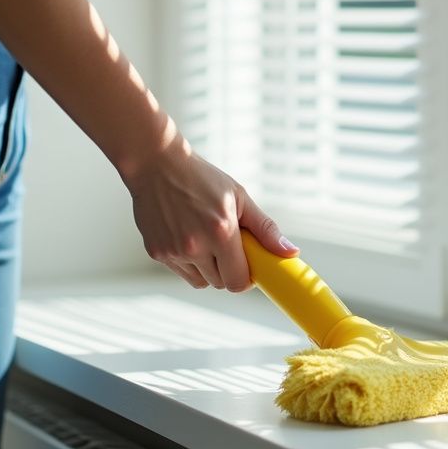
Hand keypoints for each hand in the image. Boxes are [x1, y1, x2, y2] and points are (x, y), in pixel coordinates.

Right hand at [126, 135, 298, 290]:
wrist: (156, 164)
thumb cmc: (201, 178)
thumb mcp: (239, 197)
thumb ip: (265, 228)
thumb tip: (291, 252)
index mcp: (221, 231)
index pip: (239, 281)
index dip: (247, 277)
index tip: (248, 264)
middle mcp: (196, 245)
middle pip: (221, 284)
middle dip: (228, 270)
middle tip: (227, 245)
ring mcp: (173, 251)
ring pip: (201, 281)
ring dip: (208, 268)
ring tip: (205, 237)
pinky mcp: (156, 253)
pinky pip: (182, 272)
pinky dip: (188, 262)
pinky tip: (186, 235)